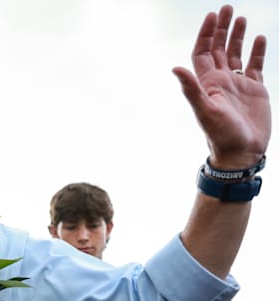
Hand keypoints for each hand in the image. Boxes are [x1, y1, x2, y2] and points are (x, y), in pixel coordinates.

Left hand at [173, 5, 269, 168]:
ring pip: (237, 54)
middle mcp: (221, 81)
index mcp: (208, 82)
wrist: (241, 153)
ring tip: (241, 18)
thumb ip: (191, 89)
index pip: (203, 52)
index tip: (212, 15)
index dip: (206, 34)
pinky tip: (260, 38)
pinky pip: (255, 66)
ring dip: (238, 36)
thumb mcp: (205, 110)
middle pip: (219, 48)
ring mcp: (238, 85)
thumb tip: (174, 68)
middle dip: (222, 28)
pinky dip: (257, 51)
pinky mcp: (255, 90)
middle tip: (227, 8)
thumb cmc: (221, 135)